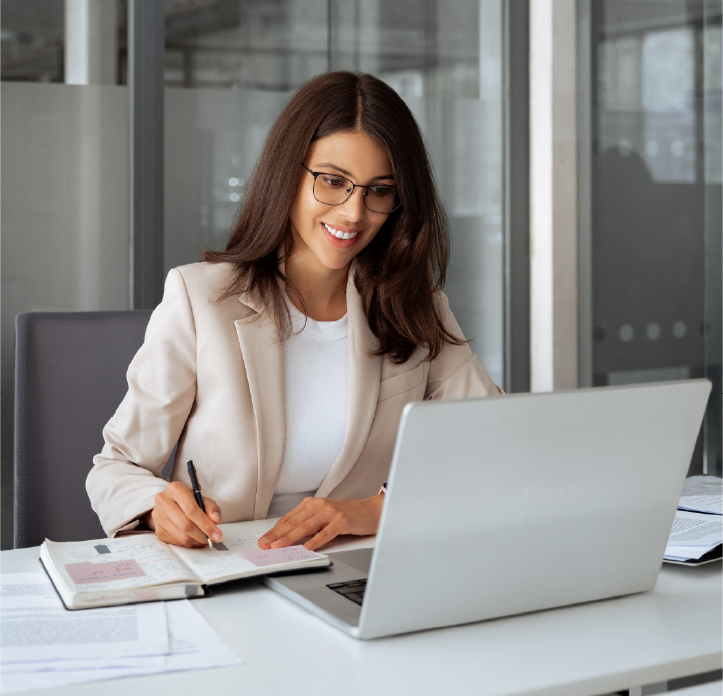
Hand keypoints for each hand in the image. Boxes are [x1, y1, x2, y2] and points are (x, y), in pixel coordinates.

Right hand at [142, 481, 222, 547]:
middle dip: (202, 535)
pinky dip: (188, 544)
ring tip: (204, 539)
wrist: (170, 503)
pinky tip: (194, 539)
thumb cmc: (189, 500)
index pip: (192, 510)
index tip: (217, 535)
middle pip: (186, 525)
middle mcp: (163, 501)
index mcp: (176, 489)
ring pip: (181, 536)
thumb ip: (211, 508)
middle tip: (212, 539)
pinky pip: (175, 542)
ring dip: (196, 541)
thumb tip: (216, 520)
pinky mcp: (157, 529)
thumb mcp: (202, 499)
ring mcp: (158, 516)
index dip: (206, 525)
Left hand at [258, 495, 383, 551]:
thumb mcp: (324, 517)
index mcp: (312, 504)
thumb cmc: (348, 516)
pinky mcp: (342, 521)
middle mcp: (319, 505)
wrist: (371, 510)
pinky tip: (307, 548)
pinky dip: (315, 541)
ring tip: (278, 547)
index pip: (289, 518)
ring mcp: (331, 512)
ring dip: (290, 538)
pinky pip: (326, 532)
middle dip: (277, 535)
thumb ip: (309, 525)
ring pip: (306, 527)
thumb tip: (289, 540)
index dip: (274, 530)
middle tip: (265, 545)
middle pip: (294, 522)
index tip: (264, 540)